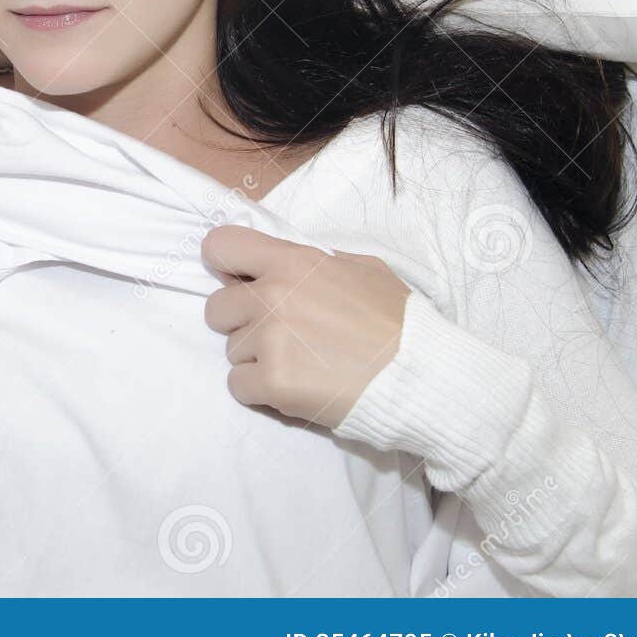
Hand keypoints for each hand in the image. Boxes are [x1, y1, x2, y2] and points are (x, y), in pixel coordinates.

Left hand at [200, 224, 409, 427]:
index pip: (222, 245)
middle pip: (217, 307)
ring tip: (299, 362)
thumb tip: (288, 261)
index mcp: (292, 262)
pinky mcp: (272, 381)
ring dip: (256, 358)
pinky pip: (237, 385)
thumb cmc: (398, 321)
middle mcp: (273, 295)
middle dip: (241, 321)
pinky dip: (259, 390)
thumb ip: (316, 262)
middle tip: (278, 334)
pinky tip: (294, 386)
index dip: (224, 263)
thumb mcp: (363, 268)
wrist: (419, 375)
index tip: (237, 280)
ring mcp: (269, 339)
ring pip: (231, 349)